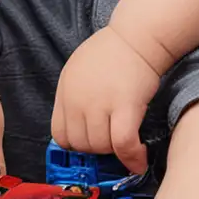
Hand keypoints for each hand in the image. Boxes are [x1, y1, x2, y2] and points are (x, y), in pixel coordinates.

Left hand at [51, 26, 161, 175]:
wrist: (137, 38)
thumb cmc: (111, 53)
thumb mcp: (77, 71)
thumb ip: (74, 98)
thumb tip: (78, 128)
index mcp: (65, 91)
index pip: (60, 135)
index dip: (76, 143)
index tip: (91, 142)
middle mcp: (78, 99)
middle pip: (81, 144)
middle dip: (97, 148)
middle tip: (113, 140)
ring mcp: (100, 103)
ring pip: (101, 147)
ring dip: (115, 151)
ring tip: (127, 142)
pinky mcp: (125, 106)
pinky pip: (122, 144)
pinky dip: (132, 157)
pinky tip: (138, 160)